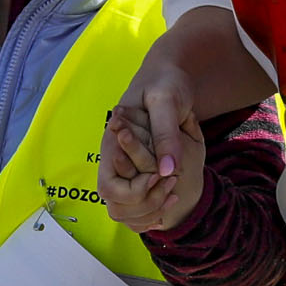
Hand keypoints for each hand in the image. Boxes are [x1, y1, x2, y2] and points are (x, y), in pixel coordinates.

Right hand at [101, 48, 205, 220]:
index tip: (165, 177)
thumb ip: (165, 134)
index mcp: (113, 140)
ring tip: (176, 193)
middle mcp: (114, 156)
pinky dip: (153, 209)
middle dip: (148, 204)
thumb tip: (167, 172)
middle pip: (116, 203)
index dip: (137, 192)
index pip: (110, 187)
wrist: (168, 74)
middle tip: (174, 187)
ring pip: (124, 209)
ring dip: (151, 210)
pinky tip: (172, 198)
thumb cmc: (166, 82)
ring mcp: (124, 164)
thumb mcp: (167, 101)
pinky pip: (136, 203)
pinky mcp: (137, 167)